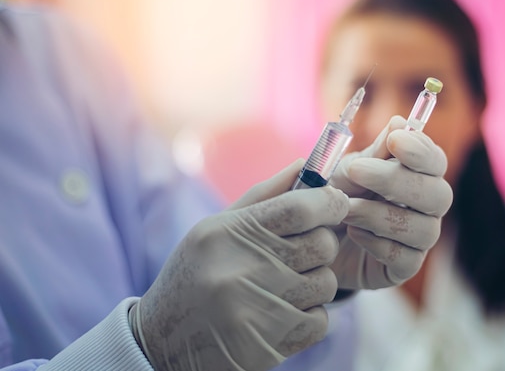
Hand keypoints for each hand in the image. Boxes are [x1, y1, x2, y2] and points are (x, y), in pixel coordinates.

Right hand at [129, 160, 348, 370]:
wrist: (163, 340)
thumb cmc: (195, 274)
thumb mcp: (217, 228)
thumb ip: (264, 196)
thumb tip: (304, 165)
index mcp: (228, 233)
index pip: (300, 207)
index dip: (329, 202)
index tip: (335, 203)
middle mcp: (242, 270)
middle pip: (321, 244)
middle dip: (321, 243)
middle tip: (303, 249)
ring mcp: (257, 311)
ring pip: (326, 283)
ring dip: (315, 282)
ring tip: (285, 285)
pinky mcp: (268, 346)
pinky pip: (320, 320)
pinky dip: (309, 315)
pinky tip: (282, 313)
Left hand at [329, 116, 452, 289]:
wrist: (313, 239)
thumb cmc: (335, 197)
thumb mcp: (347, 171)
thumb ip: (373, 152)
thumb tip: (399, 122)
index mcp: (416, 176)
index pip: (436, 161)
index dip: (421, 150)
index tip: (395, 140)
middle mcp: (426, 208)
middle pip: (438, 195)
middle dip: (395, 181)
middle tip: (355, 170)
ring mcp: (418, 240)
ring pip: (423, 229)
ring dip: (379, 215)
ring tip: (345, 208)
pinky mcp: (403, 268)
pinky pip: (405, 258)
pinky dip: (377, 243)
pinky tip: (353, 233)